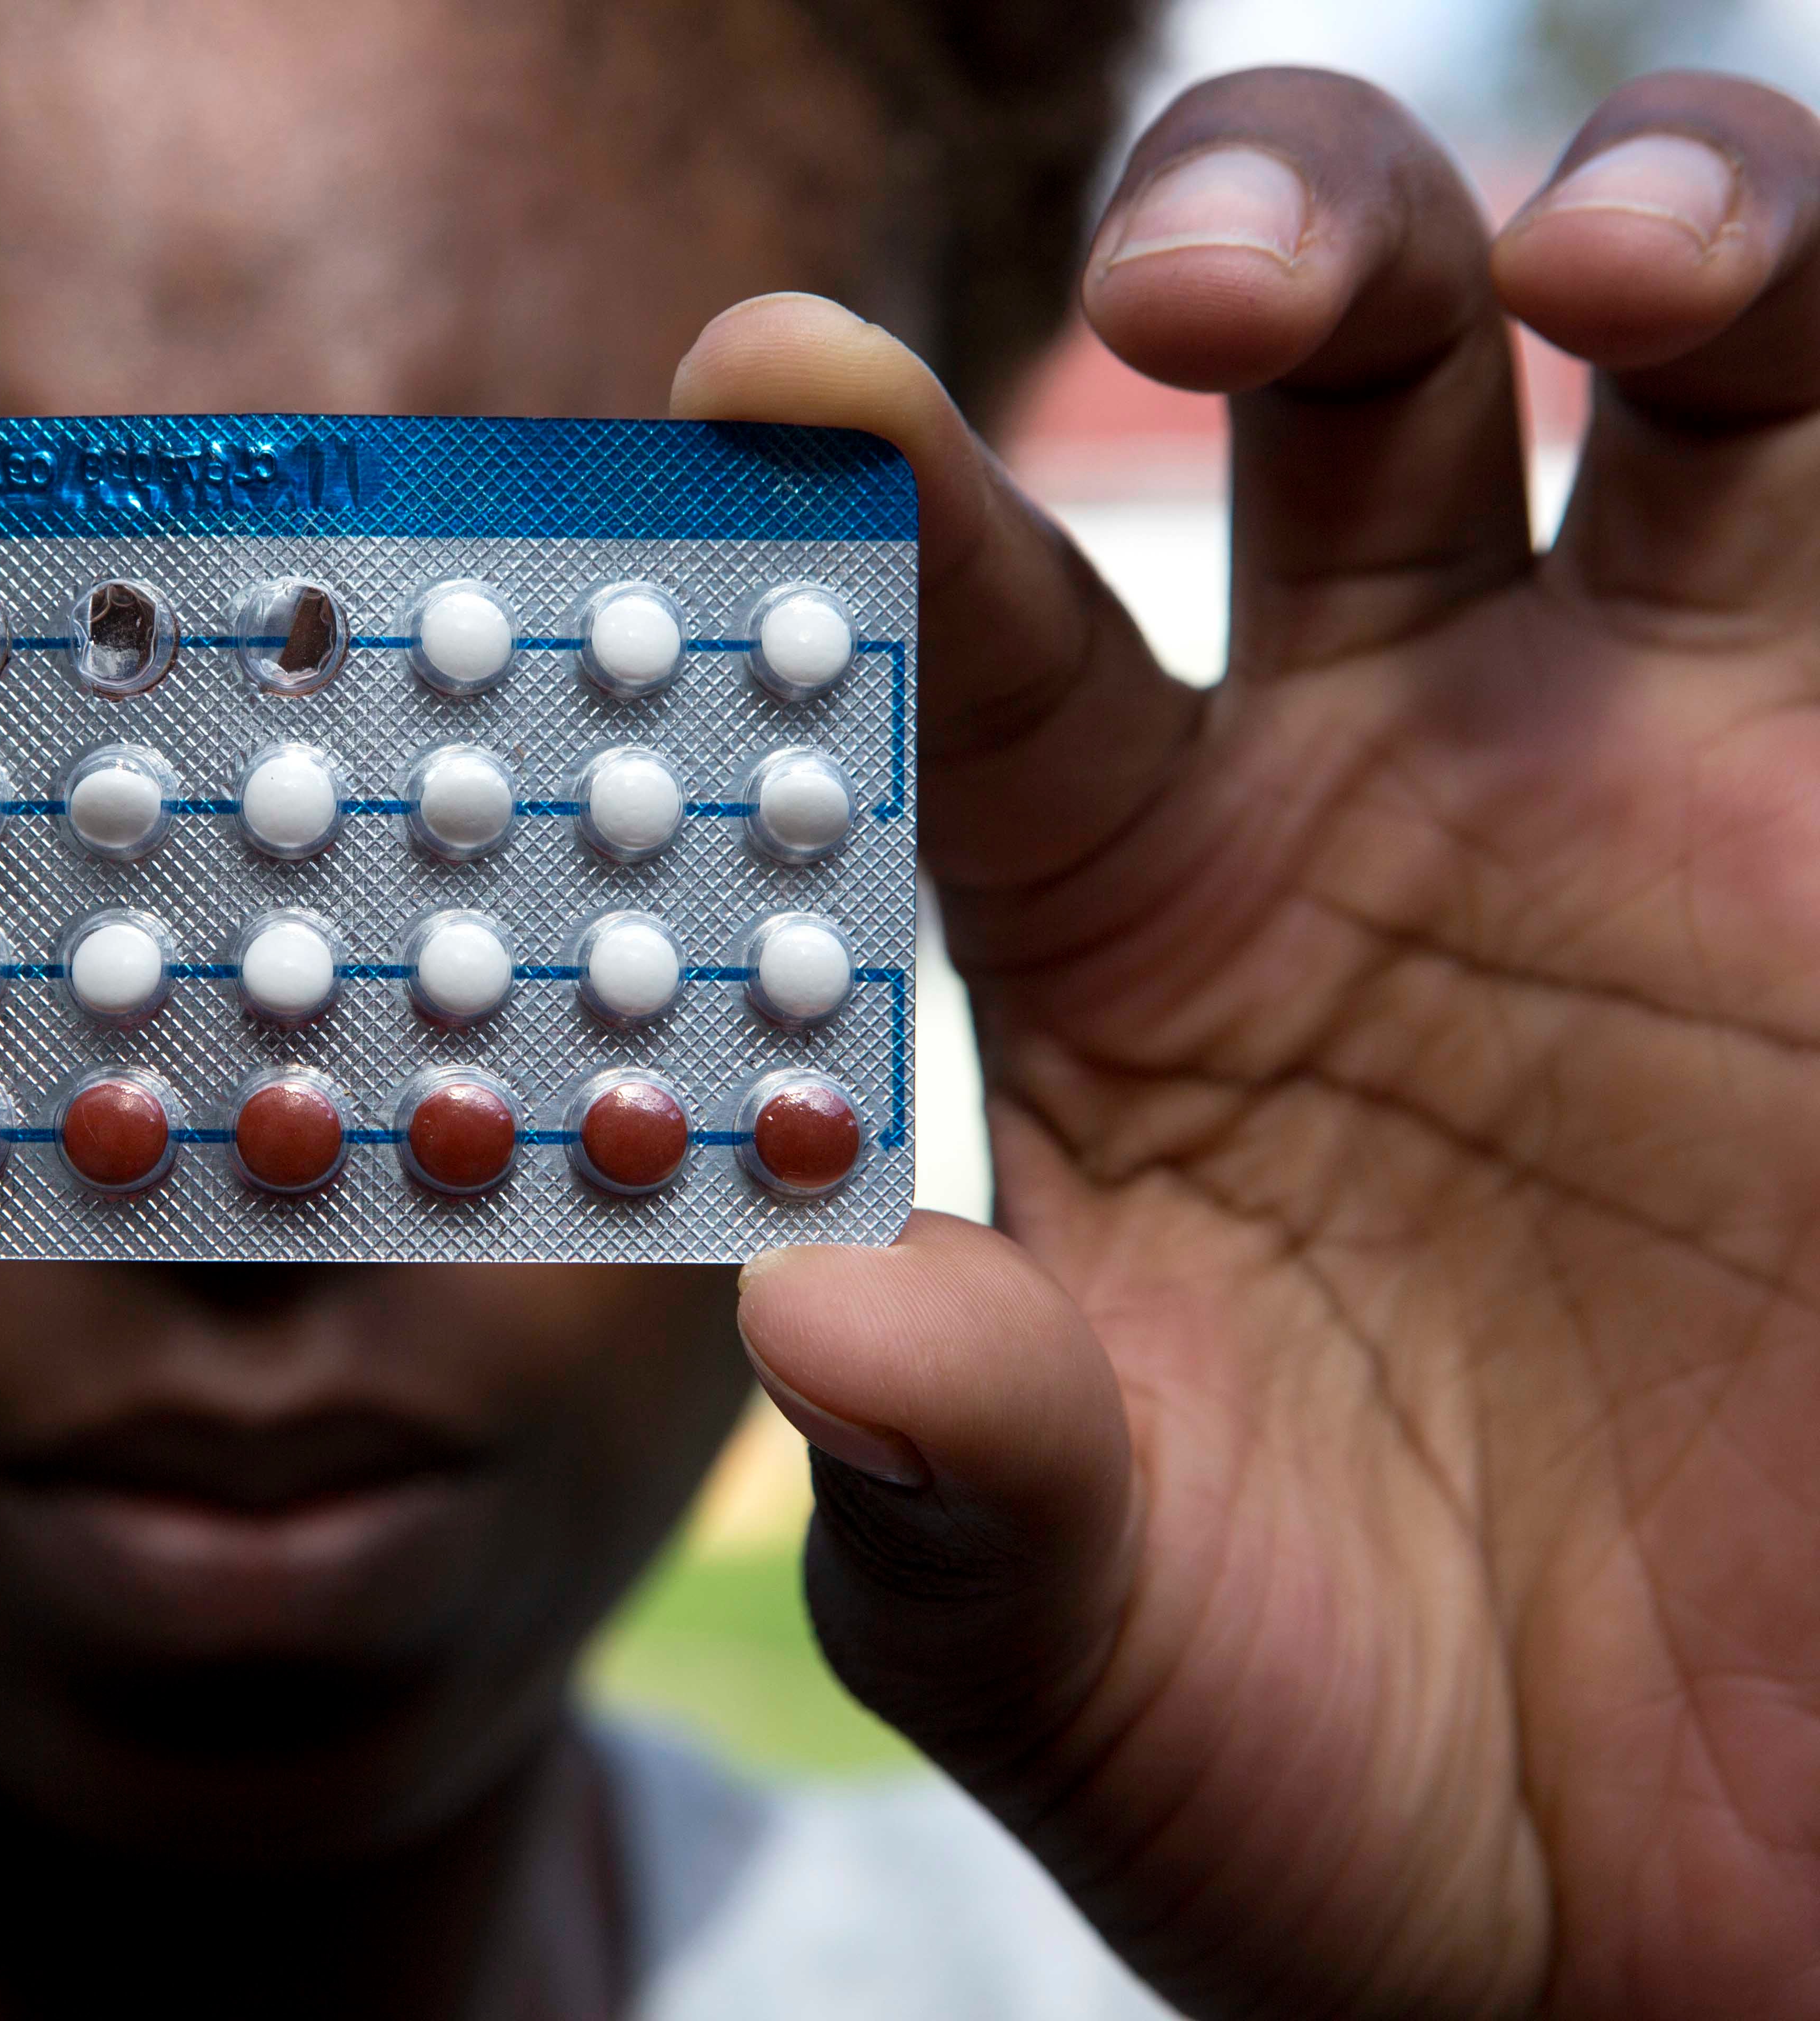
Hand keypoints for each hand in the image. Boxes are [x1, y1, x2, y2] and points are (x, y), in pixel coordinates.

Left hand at [695, 70, 1819, 2016]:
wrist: (1638, 1913)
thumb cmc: (1309, 1757)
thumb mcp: (1074, 1636)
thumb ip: (955, 1475)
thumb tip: (821, 1321)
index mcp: (1110, 921)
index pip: (962, 643)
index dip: (859, 499)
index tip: (760, 379)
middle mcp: (1376, 788)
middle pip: (1329, 377)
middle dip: (1279, 241)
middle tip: (1190, 295)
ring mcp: (1664, 786)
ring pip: (1691, 364)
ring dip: (1662, 219)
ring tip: (1613, 269)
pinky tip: (1782, 355)